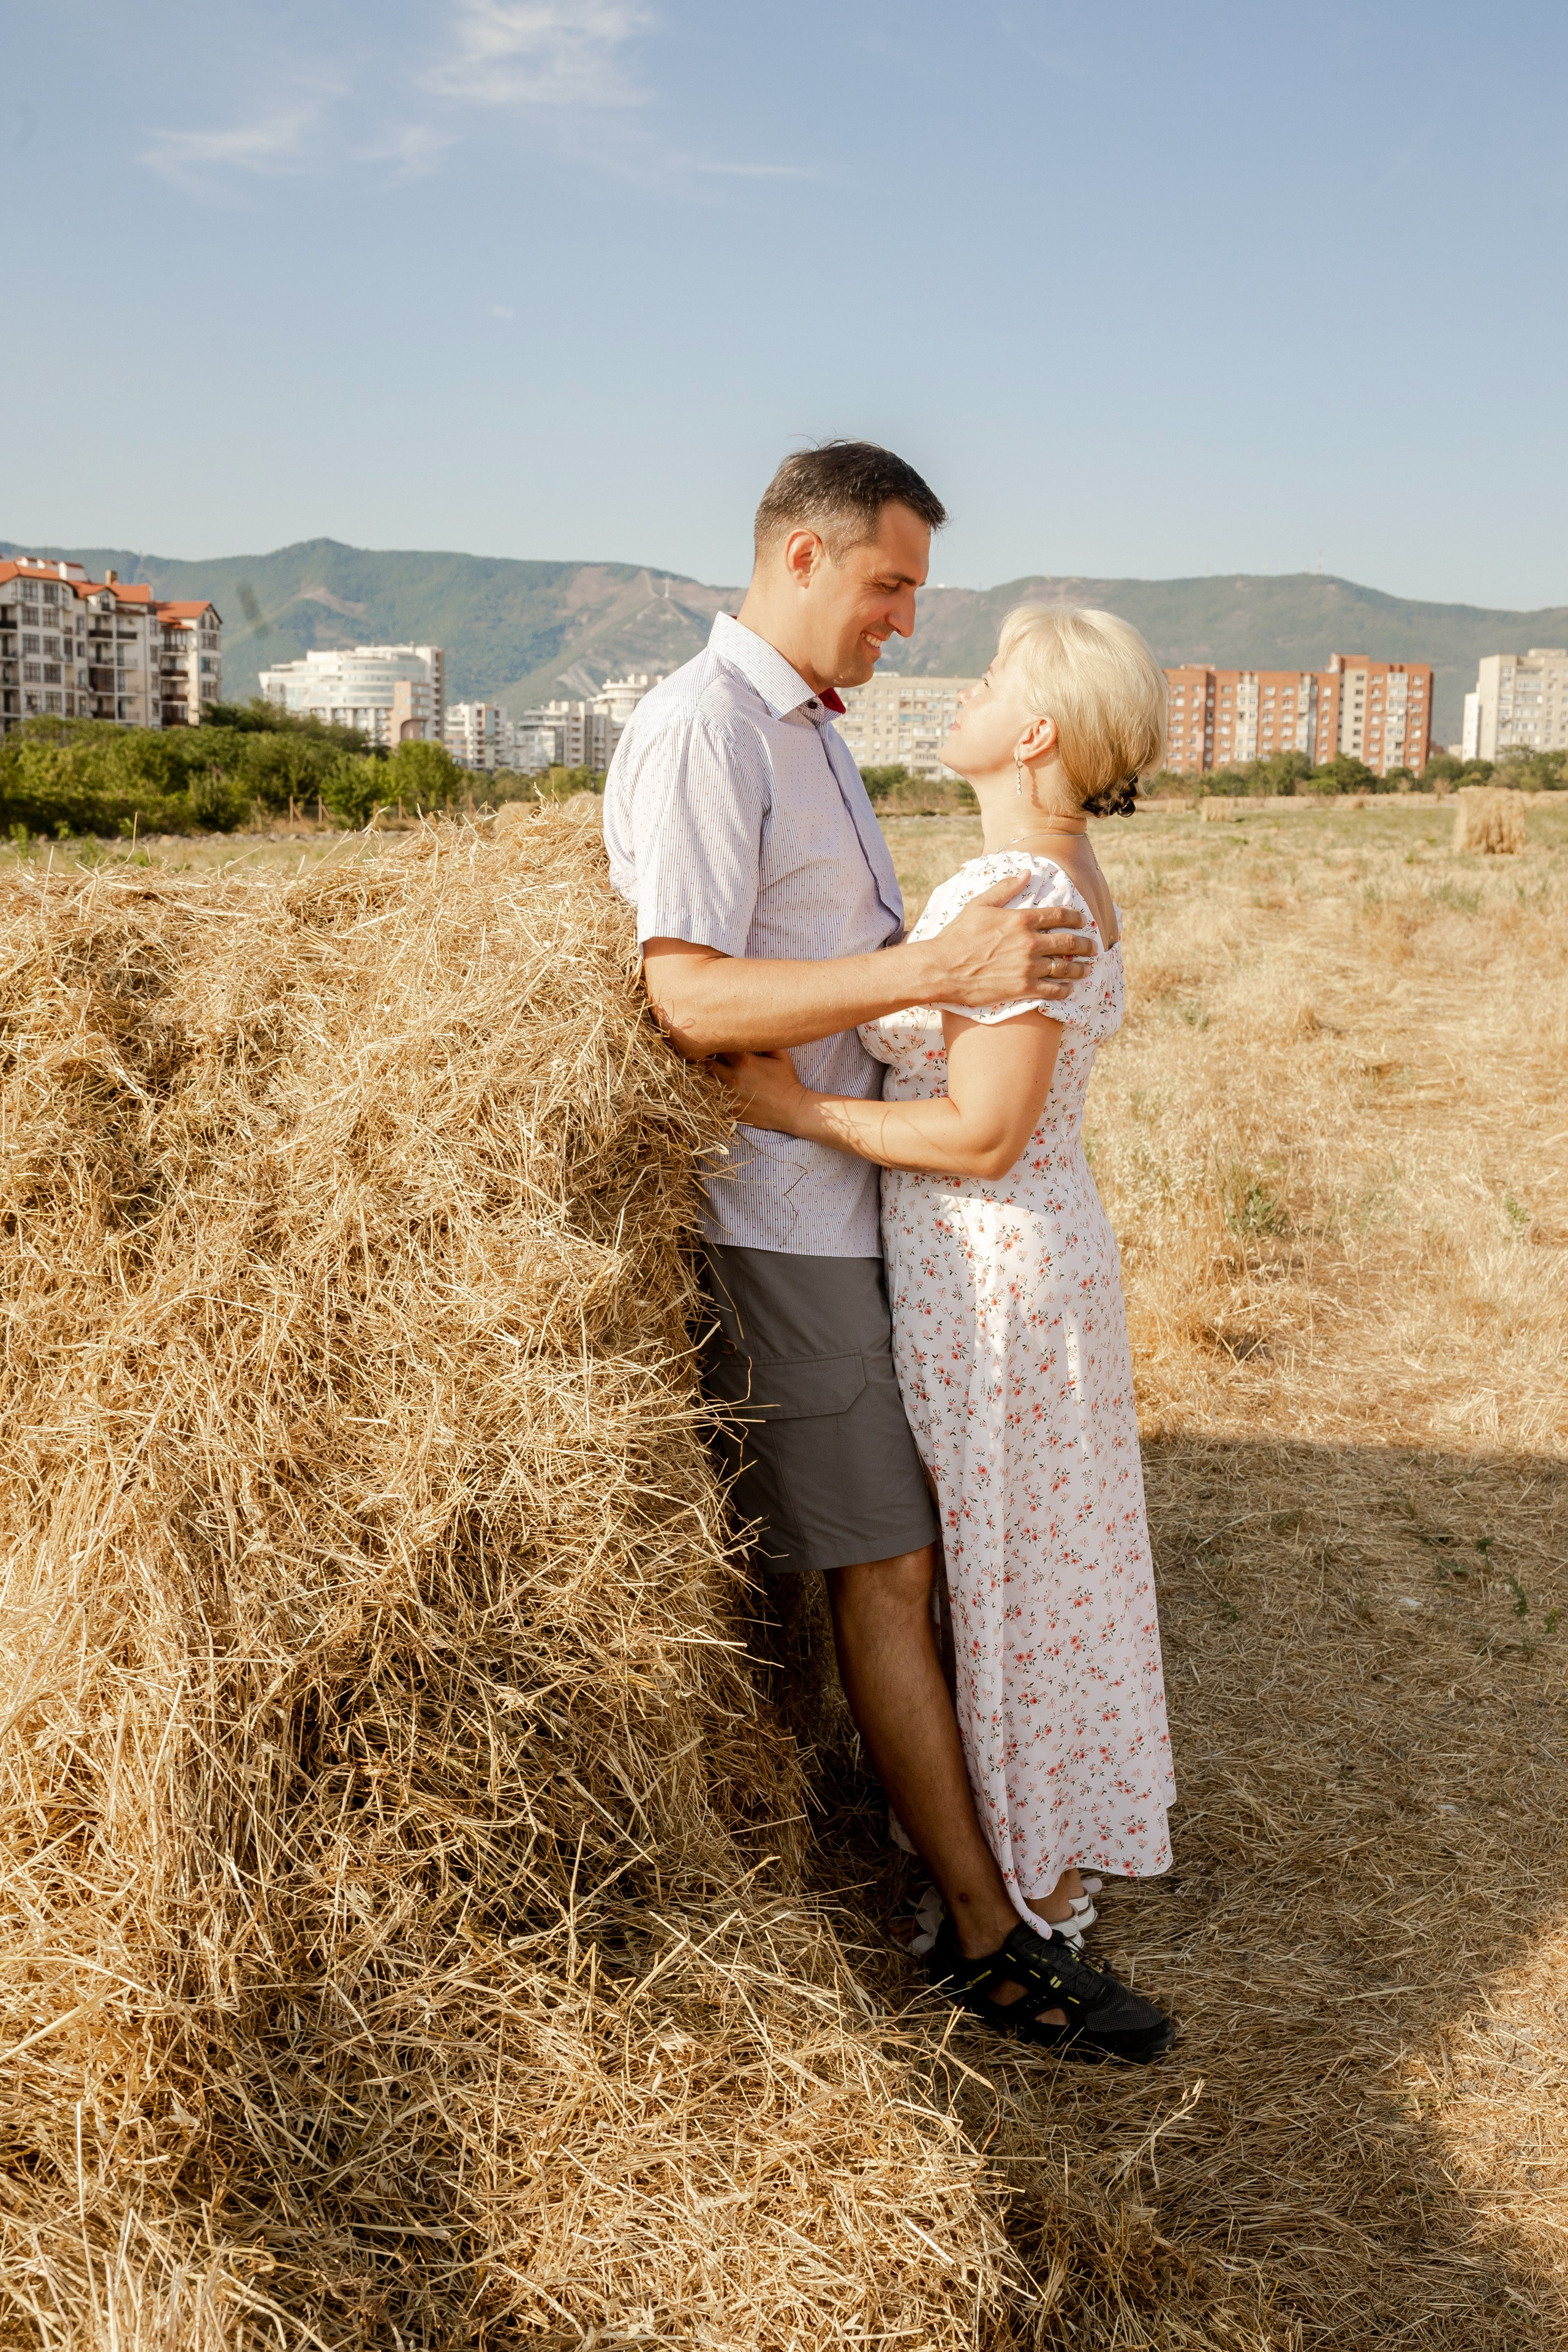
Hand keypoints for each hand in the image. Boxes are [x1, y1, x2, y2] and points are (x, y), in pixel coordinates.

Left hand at [712, 1049, 810, 1133]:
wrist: (792, 1109)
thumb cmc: (787, 1081)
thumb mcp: (781, 1056)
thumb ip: (765, 1041)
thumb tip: (756, 1030)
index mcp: (744, 1060)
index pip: (718, 1045)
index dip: (715, 1043)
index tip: (715, 1043)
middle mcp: (733, 1076)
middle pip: (706, 1063)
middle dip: (705, 1059)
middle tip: (706, 1058)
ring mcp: (729, 1095)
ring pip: (704, 1082)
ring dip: (704, 1077)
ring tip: (707, 1075)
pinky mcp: (730, 1110)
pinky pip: (710, 1101)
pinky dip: (709, 1095)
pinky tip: (712, 1092)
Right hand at [919, 878, 1095, 1004]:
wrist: (943, 968)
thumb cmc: (958, 936)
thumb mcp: (979, 905)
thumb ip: (1005, 888)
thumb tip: (1026, 872)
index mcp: (1020, 920)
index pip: (1058, 915)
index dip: (1075, 917)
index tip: (1082, 920)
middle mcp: (1029, 942)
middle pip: (1068, 942)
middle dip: (1084, 944)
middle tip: (1092, 946)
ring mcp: (1028, 967)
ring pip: (1064, 967)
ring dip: (1079, 968)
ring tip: (1086, 968)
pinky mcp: (1023, 989)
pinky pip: (1053, 990)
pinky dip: (1065, 990)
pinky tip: (1069, 989)